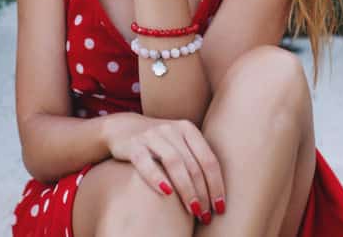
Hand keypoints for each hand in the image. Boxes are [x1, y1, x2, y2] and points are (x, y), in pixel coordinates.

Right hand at [101, 112, 225, 222]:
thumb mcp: (179, 144)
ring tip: (193, 210)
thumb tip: (217, 195)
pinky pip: (146, 163)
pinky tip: (166, 193)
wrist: (122, 128)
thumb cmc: (158, 144)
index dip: (216, 184)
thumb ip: (196, 160)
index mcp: (187, 129)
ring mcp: (151, 136)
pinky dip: (157, 178)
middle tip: (206, 215)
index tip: (220, 207)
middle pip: (193, 164)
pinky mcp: (133, 145)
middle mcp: (171, 129)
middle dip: (202, 193)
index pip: (208, 159)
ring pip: (174, 163)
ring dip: (186, 189)